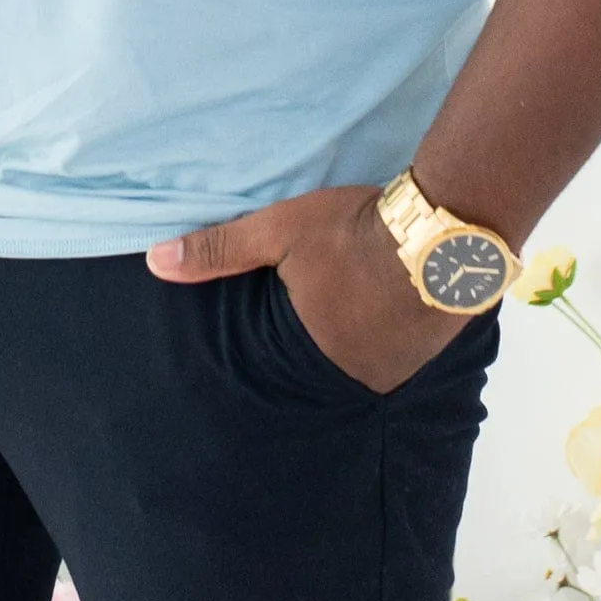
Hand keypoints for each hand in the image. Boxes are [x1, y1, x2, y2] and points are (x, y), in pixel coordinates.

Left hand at [145, 183, 464, 393]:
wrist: (445, 225)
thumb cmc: (353, 229)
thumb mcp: (278, 231)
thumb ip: (218, 250)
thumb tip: (156, 262)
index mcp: (313, 355)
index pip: (281, 362)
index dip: (283, 334)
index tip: (287, 317)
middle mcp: (357, 375)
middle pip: (327, 363)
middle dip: (322, 339)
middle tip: (328, 309)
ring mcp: (399, 368)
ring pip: (366, 360)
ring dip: (360, 338)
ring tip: (359, 306)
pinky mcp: (432, 353)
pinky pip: (401, 353)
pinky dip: (391, 333)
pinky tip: (393, 304)